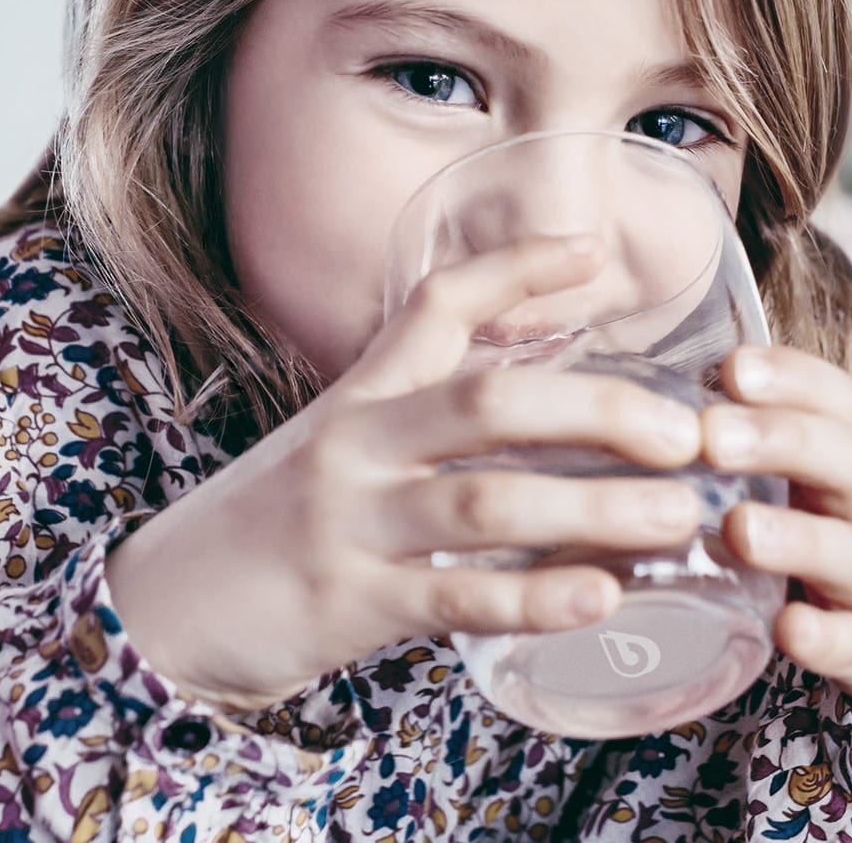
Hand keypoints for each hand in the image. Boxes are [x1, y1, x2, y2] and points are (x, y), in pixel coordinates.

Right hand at [104, 234, 707, 710]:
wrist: (167, 600)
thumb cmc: (268, 521)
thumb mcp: (334, 448)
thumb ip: (415, 426)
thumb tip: (532, 420)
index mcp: (357, 397)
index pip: (436, 306)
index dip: (514, 269)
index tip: (589, 251)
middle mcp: (355, 442)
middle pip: (486, 400)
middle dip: (595, 407)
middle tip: (683, 431)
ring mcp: (351, 519)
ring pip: (486, 498)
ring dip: (593, 507)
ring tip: (676, 517)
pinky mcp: (349, 599)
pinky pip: (455, 593)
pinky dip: (532, 594)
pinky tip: (598, 594)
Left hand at [701, 345, 851, 732]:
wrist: (838, 635)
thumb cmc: (772, 532)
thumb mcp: (750, 478)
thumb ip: (703, 436)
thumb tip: (611, 391)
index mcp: (825, 458)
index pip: (834, 401)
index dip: (794, 377)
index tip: (734, 368)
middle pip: (846, 458)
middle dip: (781, 440)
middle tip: (712, 437)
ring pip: (847, 550)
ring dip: (796, 536)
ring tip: (740, 528)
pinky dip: (827, 637)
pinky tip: (790, 628)